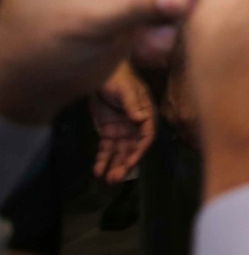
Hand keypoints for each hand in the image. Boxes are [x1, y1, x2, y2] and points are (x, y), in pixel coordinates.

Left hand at [89, 61, 154, 182]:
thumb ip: (133, 104)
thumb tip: (141, 118)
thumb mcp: (126, 90)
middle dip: (124, 164)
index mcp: (145, 115)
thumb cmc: (118, 79)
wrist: (100, 75)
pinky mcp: (107, 133)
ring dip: (114, 166)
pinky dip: (102, 160)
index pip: (145, 137)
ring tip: (107, 180)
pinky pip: (105, 150)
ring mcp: (121, 131)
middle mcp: (135, 127)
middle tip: (115, 178)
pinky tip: (97, 171)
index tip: (129, 162)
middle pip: (132, 149)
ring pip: (119, 153)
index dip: (138, 151)